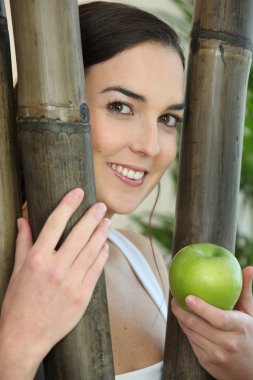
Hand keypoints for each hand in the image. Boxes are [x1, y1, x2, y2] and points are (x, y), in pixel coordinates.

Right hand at [0, 188, 109, 378]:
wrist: (24, 338)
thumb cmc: (17, 303)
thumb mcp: (16, 271)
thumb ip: (23, 243)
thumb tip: (23, 219)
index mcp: (37, 259)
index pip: (56, 223)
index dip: (68, 204)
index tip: (78, 192)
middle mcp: (56, 268)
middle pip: (80, 234)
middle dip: (93, 216)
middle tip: (101, 206)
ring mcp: (72, 283)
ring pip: (92, 250)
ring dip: (102, 233)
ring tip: (107, 222)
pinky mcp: (83, 296)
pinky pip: (96, 269)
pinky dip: (102, 255)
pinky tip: (105, 246)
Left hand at [171, 266, 252, 379]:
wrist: (252, 371)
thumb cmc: (249, 336)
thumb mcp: (250, 314)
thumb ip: (246, 292)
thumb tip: (249, 268)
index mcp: (240, 328)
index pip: (218, 318)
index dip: (201, 308)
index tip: (188, 297)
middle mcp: (228, 343)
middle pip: (198, 326)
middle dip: (181, 311)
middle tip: (174, 299)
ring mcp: (217, 355)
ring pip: (191, 334)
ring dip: (181, 320)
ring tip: (176, 307)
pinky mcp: (207, 363)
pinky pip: (191, 343)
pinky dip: (186, 331)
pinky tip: (184, 321)